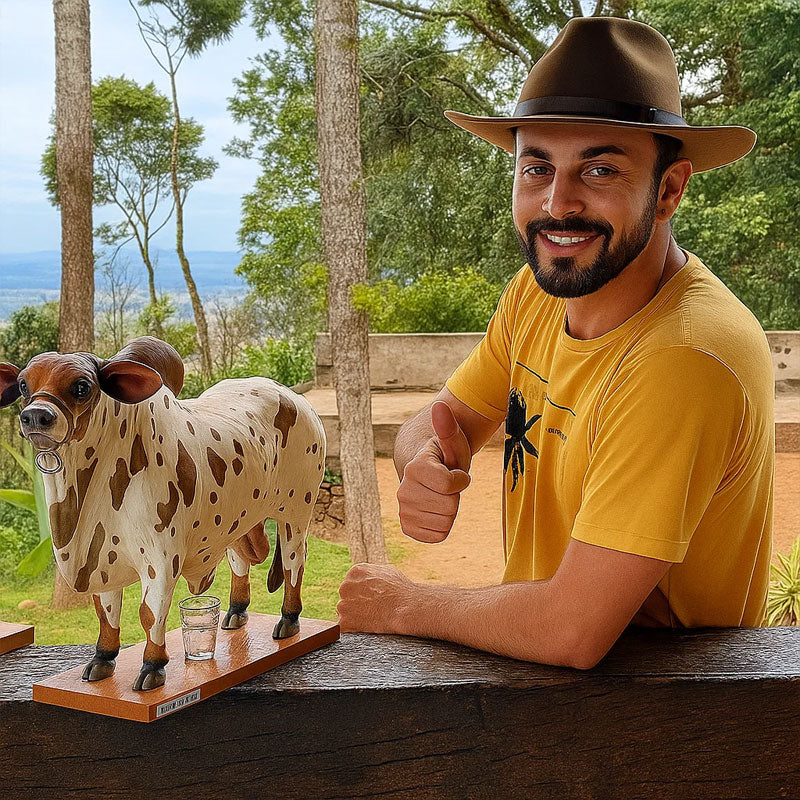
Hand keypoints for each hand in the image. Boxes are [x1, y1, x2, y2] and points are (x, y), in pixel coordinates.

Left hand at [337, 563, 415, 633]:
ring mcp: (343, 604)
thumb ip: (372, 573)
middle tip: (371, 610)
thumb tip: (367, 577)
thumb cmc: (401, 590)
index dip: (362, 594)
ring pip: (345, 612)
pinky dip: (355, 629)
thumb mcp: (386, 571)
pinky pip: (346, 627)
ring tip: (372, 618)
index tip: (371, 600)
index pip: (352, 584)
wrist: (406, 608)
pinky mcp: (344, 622)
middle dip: (355, 604)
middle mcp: (345, 586)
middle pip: (346, 598)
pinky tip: (368, 627)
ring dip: (355, 617)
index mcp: (354, 572)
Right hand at [396, 401, 471, 542]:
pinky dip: (443, 526)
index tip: (455, 472)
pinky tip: (437, 511)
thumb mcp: (452, 441)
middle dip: (456, 497)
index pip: (451, 485)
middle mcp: (404, 490)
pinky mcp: (407, 527)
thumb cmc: (445, 455)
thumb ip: (448, 426)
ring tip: (442, 496)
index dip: (461, 480)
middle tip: (448, 486)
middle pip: (450, 506)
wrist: (427, 472)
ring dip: (450, 511)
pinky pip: (437, 536)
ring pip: (445, 522)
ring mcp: (404, 510)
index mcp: (415, 468)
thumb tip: (441, 406)